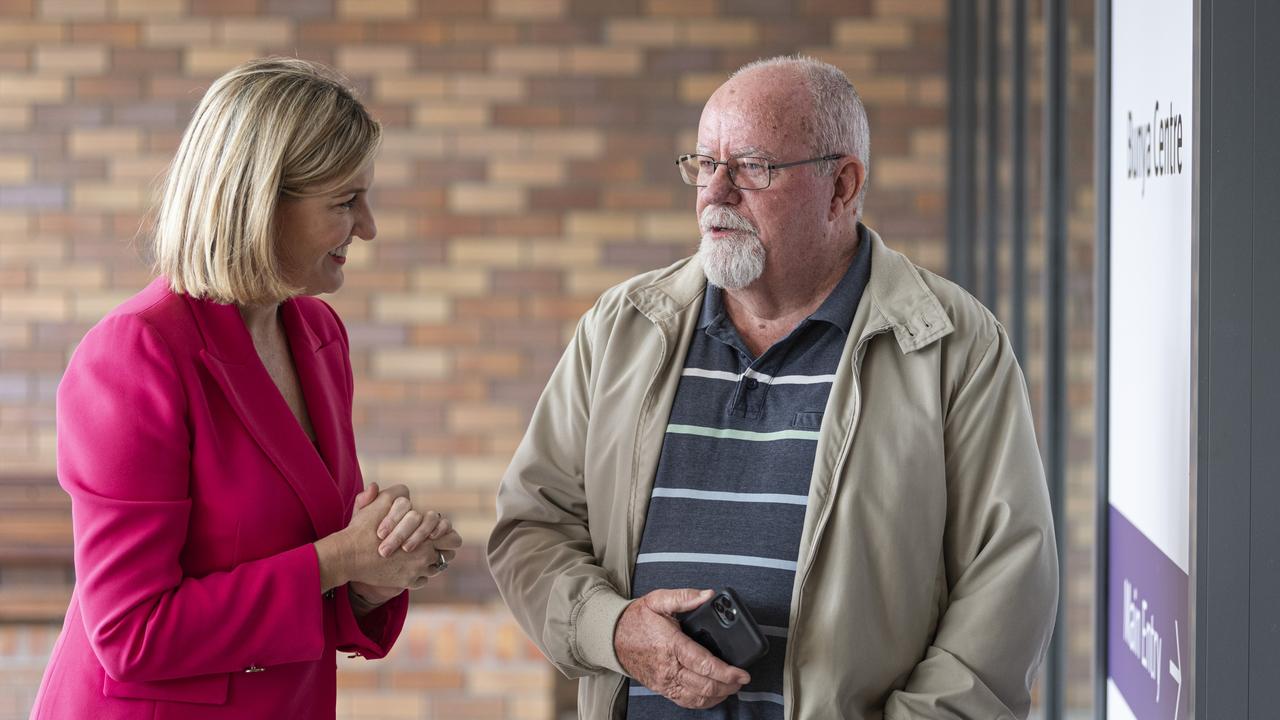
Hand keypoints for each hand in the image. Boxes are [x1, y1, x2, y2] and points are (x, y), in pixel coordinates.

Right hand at [314, 483, 440, 591]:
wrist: (347, 556)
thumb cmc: (361, 529)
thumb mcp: (375, 505)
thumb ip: (390, 495)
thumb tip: (395, 490)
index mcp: (422, 532)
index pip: (450, 534)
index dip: (445, 531)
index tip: (436, 531)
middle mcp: (424, 552)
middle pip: (450, 550)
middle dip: (444, 546)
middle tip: (434, 544)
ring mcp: (417, 569)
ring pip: (438, 566)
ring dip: (431, 561)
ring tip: (421, 555)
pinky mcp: (407, 582)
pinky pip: (423, 579)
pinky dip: (419, 575)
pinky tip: (409, 567)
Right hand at [614, 588, 749, 709]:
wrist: (611, 638)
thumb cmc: (635, 619)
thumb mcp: (658, 600)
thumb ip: (684, 597)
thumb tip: (708, 595)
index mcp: (671, 645)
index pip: (705, 664)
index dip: (727, 672)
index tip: (742, 673)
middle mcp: (669, 667)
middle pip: (705, 685)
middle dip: (728, 685)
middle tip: (741, 680)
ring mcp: (665, 681)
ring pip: (697, 697)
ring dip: (718, 695)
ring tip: (732, 687)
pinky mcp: (662, 688)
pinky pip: (686, 701)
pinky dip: (703, 702)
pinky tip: (713, 694)